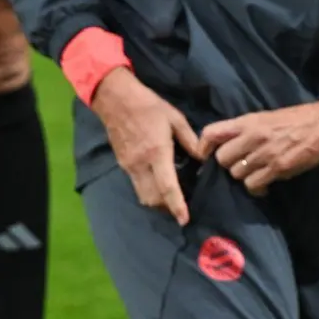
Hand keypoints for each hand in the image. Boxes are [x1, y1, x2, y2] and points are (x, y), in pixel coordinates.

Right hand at [91, 69, 201, 225]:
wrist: (115, 99)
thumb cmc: (148, 106)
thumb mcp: (175, 119)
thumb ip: (190, 141)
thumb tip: (202, 158)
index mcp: (157, 152)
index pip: (167, 186)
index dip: (177, 205)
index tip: (184, 219)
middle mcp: (141, 164)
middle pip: (153, 199)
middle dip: (167, 208)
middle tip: (181, 210)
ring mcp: (129, 166)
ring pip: (143, 196)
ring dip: (157, 203)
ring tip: (170, 200)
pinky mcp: (122, 165)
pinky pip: (137, 186)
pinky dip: (149, 191)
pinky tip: (158, 184)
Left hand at [197, 100, 318, 195]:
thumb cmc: (294, 120)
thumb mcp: (264, 117)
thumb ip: (242, 130)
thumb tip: (222, 145)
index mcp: (247, 121)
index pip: (211, 133)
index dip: (203, 147)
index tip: (205, 156)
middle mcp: (252, 136)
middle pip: (222, 159)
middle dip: (229, 164)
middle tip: (241, 164)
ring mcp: (265, 153)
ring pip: (236, 174)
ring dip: (244, 177)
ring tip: (256, 172)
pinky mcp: (277, 168)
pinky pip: (253, 185)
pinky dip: (257, 188)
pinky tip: (265, 184)